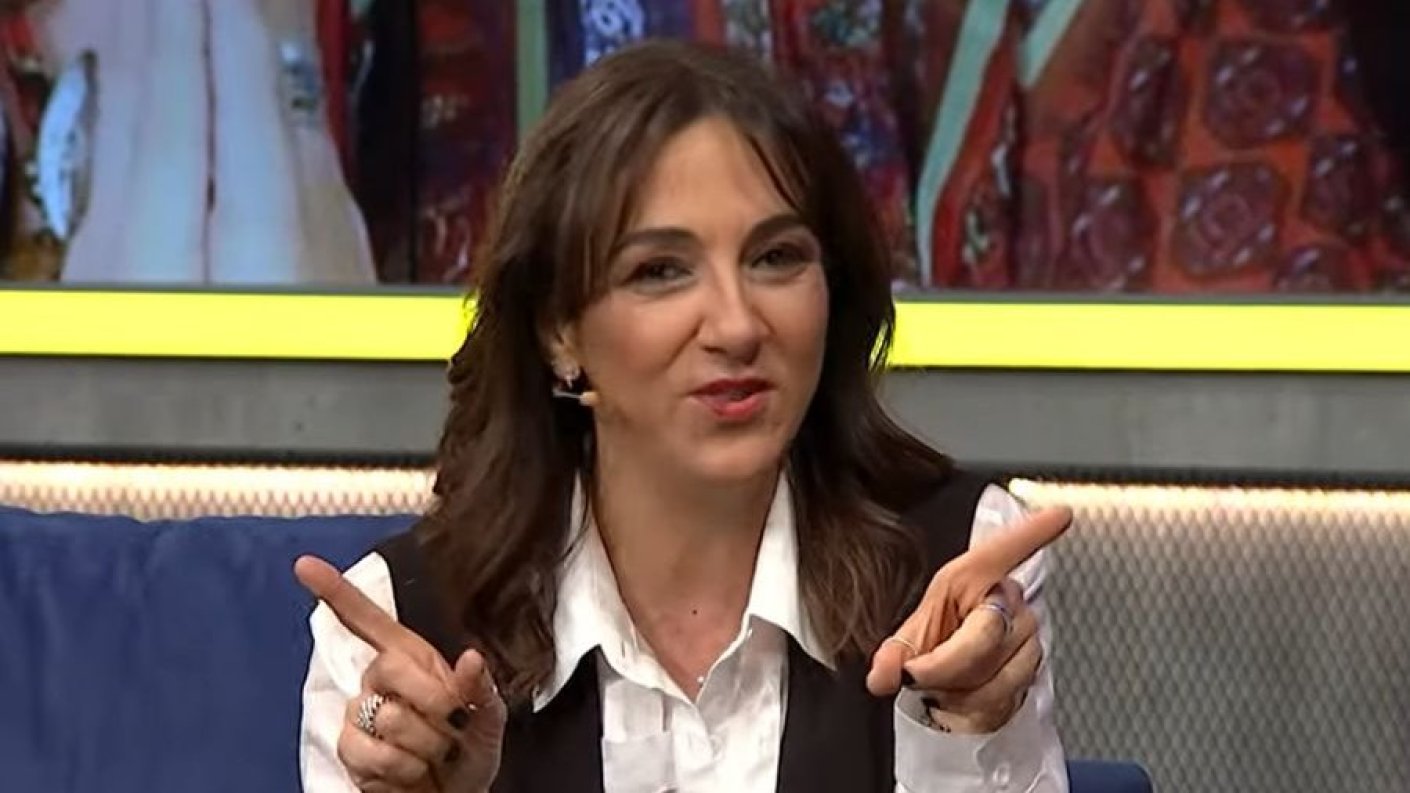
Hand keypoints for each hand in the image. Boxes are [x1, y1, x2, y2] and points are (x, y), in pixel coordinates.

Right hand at [295, 556, 505, 792]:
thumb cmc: (469, 747)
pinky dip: (406, 770)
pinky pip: (374, 755)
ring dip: (426, 744)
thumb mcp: (488, 717)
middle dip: (434, 702)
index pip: (368, 619)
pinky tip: (414, 772)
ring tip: (436, 754)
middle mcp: (379, 680)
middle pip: (388, 668)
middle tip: (456, 726)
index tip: (305, 564)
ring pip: (386, 718)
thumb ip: (480, 688)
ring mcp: (359, 715)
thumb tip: (472, 658)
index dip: (336, 592)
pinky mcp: (350, 751)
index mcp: (412, 658)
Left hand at [865, 506, 1072, 732]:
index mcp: (973, 578)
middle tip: (920, 674)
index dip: (1033, 534)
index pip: (1006, 551)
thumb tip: (883, 675)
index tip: (1058, 515)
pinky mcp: (1034, 669)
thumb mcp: (908, 640)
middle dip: (945, 667)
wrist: (949, 680)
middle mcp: (1007, 602)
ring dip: (960, 692)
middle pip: (984, 638)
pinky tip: (963, 699)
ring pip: (997, 675)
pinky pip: (1006, 698)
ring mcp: (1027, 636)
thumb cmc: (932, 644)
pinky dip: (977, 708)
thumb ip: (892, 657)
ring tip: (943, 687)